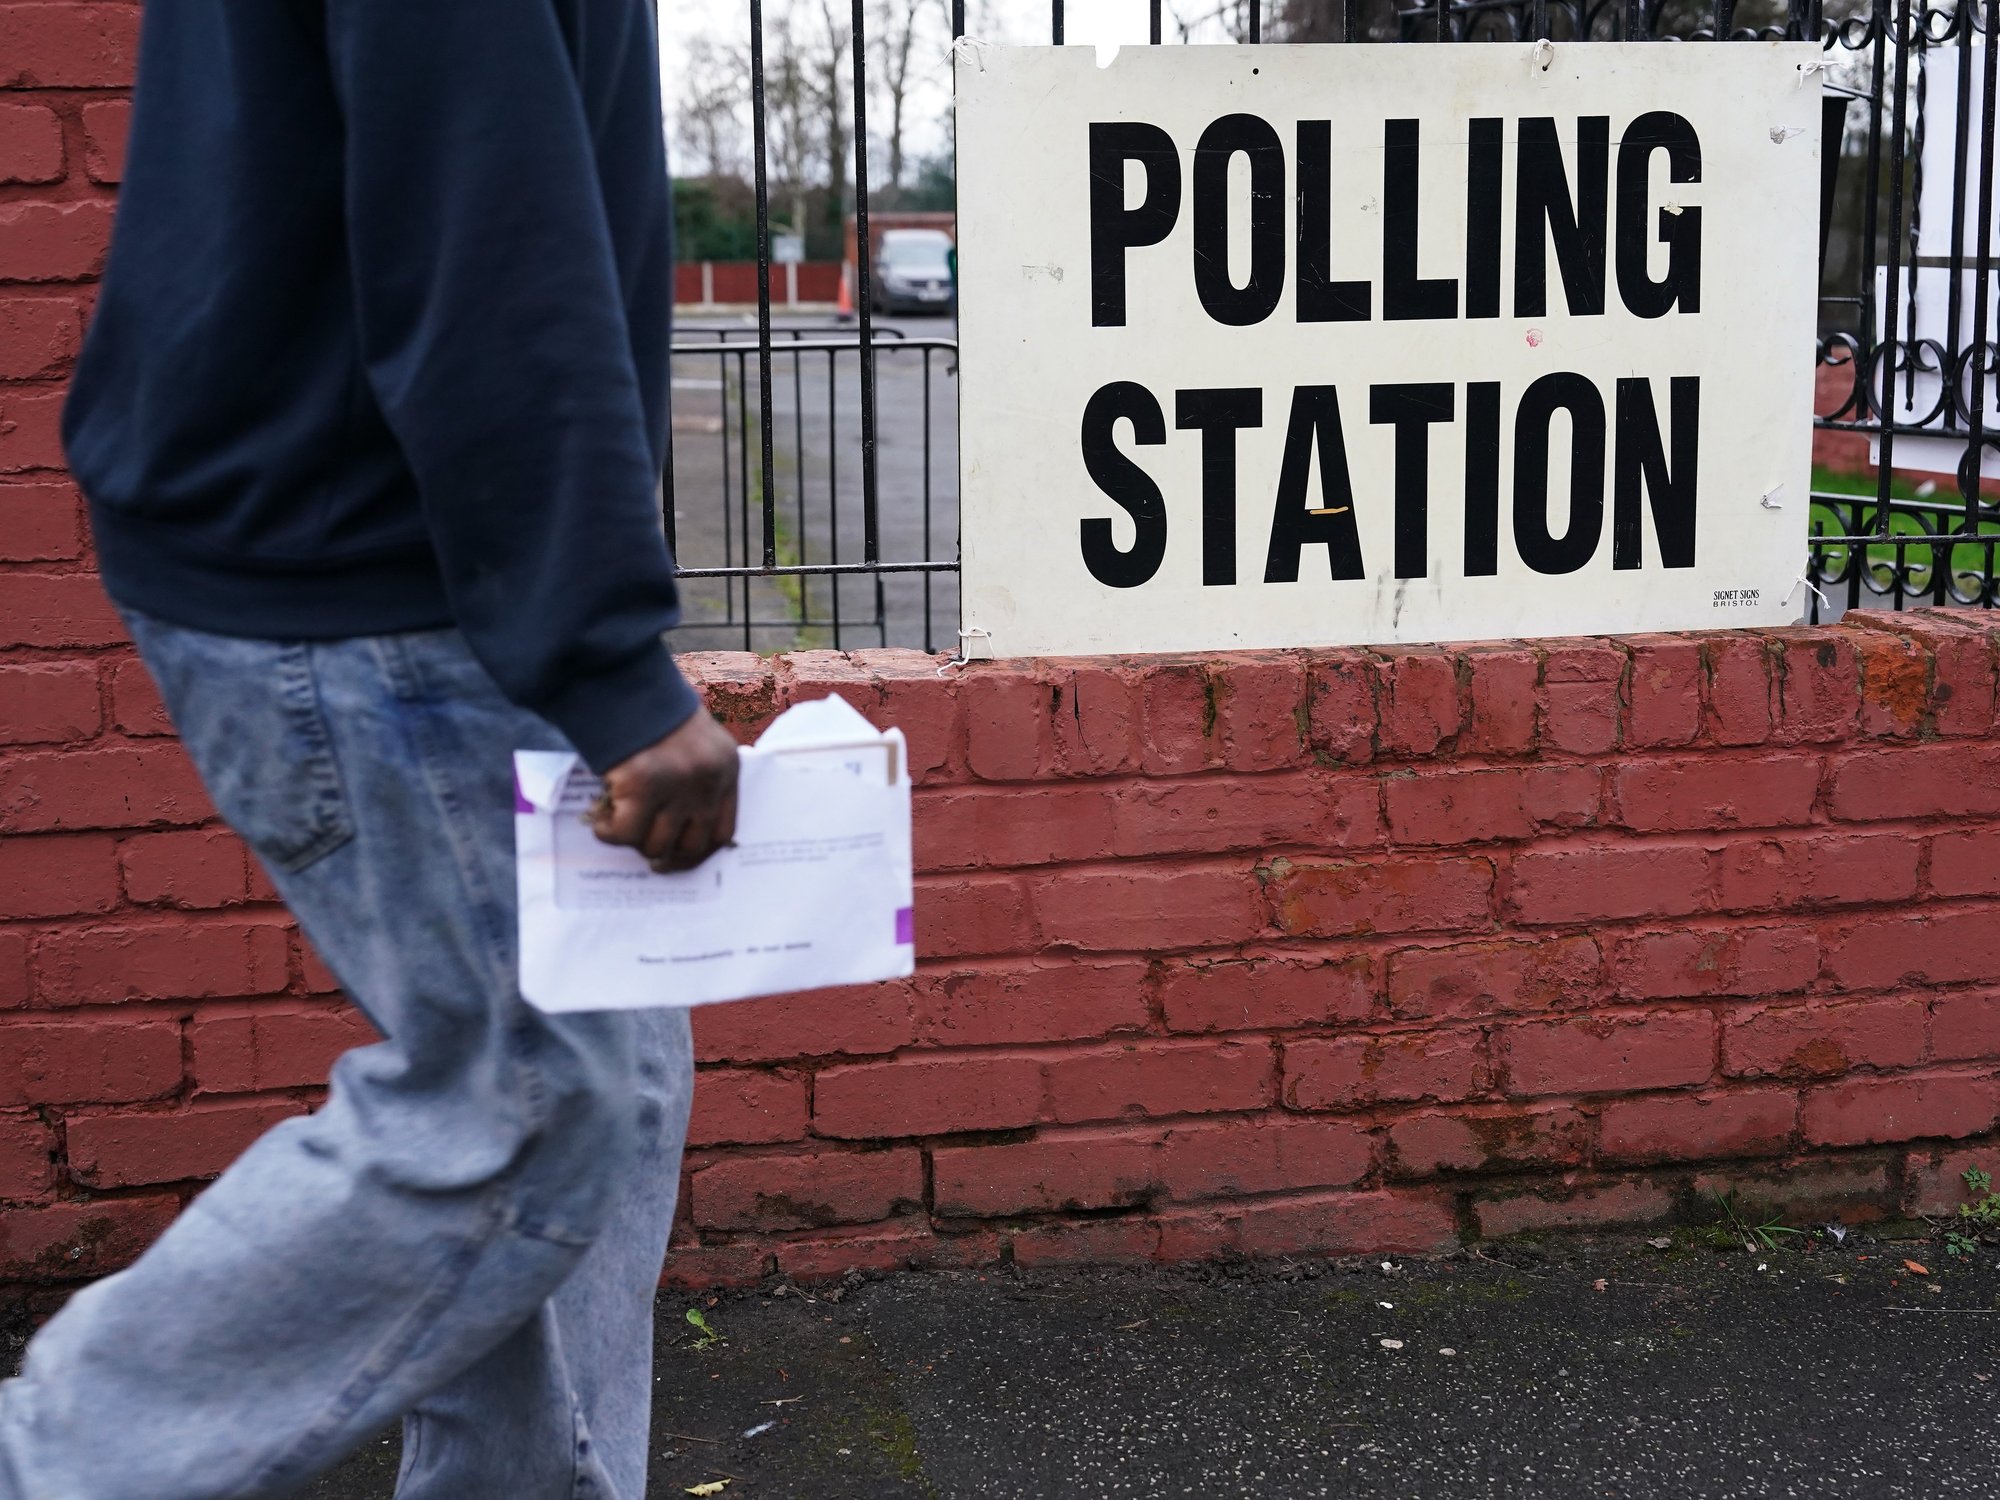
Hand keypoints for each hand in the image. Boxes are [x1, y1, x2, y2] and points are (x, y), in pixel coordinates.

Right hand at [589, 707, 739, 871]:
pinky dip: (606, 831)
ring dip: (630, 839)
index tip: (675, 857)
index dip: (696, 853)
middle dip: (664, 855)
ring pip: (654, 844)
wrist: (621, 676)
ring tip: (612, 819)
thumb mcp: (690, 740)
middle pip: (690, 846)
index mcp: (725, 768)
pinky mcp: (642, 785)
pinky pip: (623, 833)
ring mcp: (677, 785)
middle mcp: (707, 780)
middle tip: (644, 850)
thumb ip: (693, 777)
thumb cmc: (649, 709)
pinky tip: (598, 815)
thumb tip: (671, 829)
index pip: (722, 833)